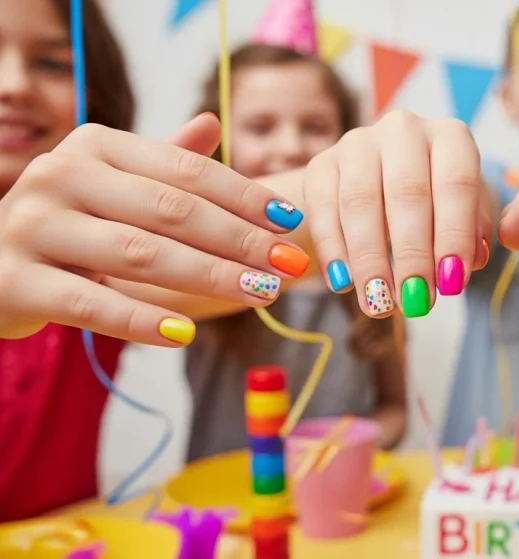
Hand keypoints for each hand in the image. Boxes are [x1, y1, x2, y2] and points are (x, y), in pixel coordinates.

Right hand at [0, 115, 308, 345]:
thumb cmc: (69, 223)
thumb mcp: (113, 183)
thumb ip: (164, 161)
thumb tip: (214, 122)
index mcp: (96, 146)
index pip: (188, 172)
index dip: (246, 198)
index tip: (292, 224)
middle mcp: (62, 175)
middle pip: (172, 211)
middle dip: (241, 241)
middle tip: (290, 266)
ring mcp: (34, 225)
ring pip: (140, 255)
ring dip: (209, 277)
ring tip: (261, 294)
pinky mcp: (14, 280)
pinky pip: (90, 304)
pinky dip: (141, 320)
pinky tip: (185, 333)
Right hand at [303, 111, 489, 317]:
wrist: (381, 181)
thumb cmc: (438, 202)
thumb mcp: (467, 213)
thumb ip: (475, 234)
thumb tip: (470, 262)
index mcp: (451, 137)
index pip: (457, 184)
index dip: (454, 236)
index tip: (452, 284)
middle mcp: (404, 130)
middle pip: (407, 192)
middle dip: (412, 254)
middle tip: (415, 302)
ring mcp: (358, 142)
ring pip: (361, 201)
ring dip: (370, 259)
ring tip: (379, 303)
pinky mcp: (321, 163)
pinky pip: (323, 207)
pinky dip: (333, 249)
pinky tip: (344, 283)